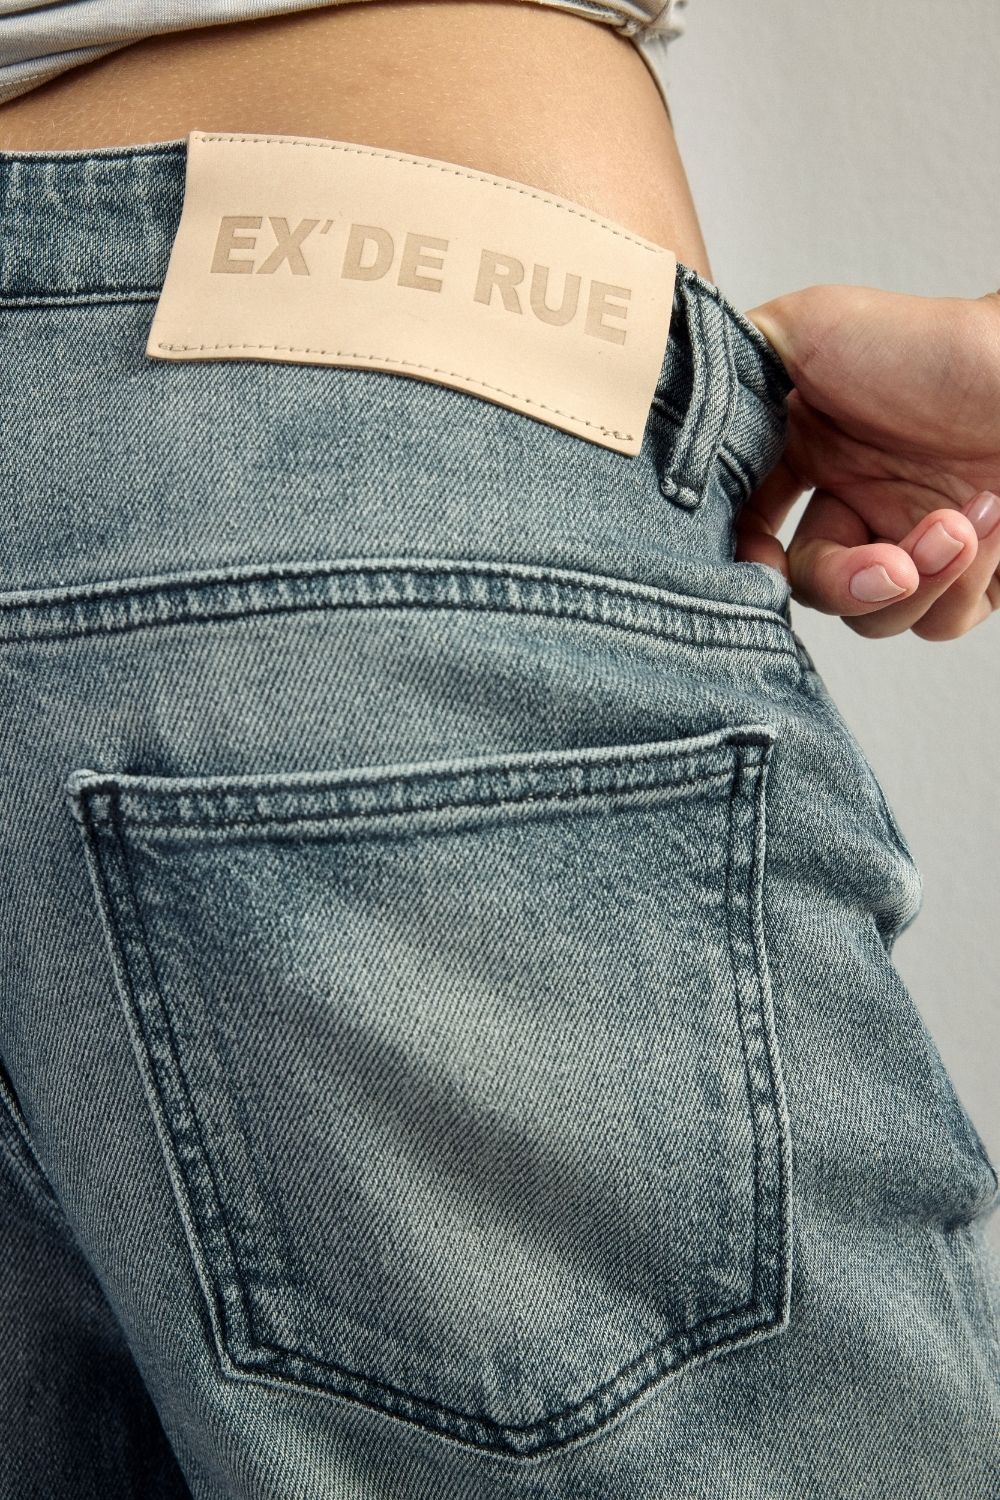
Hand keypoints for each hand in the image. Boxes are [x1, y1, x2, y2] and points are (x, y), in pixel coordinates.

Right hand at [736, 285, 999, 637]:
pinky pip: (943, 619)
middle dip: (849, 586)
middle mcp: (855, 503)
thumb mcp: (807, 329)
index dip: (746, 565)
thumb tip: (652, 399)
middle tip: (891, 564)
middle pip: (813, 592)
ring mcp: (911, 537)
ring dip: (921, 582)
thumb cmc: (939, 344)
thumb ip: (726, 365)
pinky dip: (967, 581)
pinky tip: (992, 520)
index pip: (748, 537)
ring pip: (879, 618)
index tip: (760, 566)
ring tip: (965, 520)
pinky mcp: (972, 569)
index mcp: (804, 458)